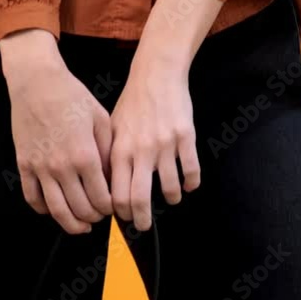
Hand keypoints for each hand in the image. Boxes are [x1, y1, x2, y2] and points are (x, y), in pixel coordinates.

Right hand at [0, 30, 113, 234]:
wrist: (36, 81)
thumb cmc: (71, 95)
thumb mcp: (99, 117)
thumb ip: (107, 150)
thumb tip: (110, 177)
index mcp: (85, 155)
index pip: (101, 197)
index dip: (109, 207)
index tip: (112, 206)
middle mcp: (62, 167)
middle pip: (80, 209)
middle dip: (94, 217)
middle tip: (99, 215)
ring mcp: (40, 168)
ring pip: (57, 211)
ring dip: (71, 224)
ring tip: (80, 224)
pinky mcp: (24, 164)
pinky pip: (33, 198)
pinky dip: (44, 210)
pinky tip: (54, 208)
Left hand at [109, 0, 223, 230]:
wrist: (157, 74)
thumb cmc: (133, 101)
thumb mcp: (113, 126)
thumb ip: (111, 156)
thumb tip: (108, 187)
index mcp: (121, 148)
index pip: (118, 193)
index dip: (121, 211)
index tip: (124, 215)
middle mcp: (142, 149)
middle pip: (140, 199)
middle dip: (142, 220)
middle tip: (143, 225)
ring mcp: (165, 144)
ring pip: (170, 189)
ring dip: (171, 199)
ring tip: (170, 198)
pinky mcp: (186, 137)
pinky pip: (192, 172)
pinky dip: (190, 183)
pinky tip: (187, 183)